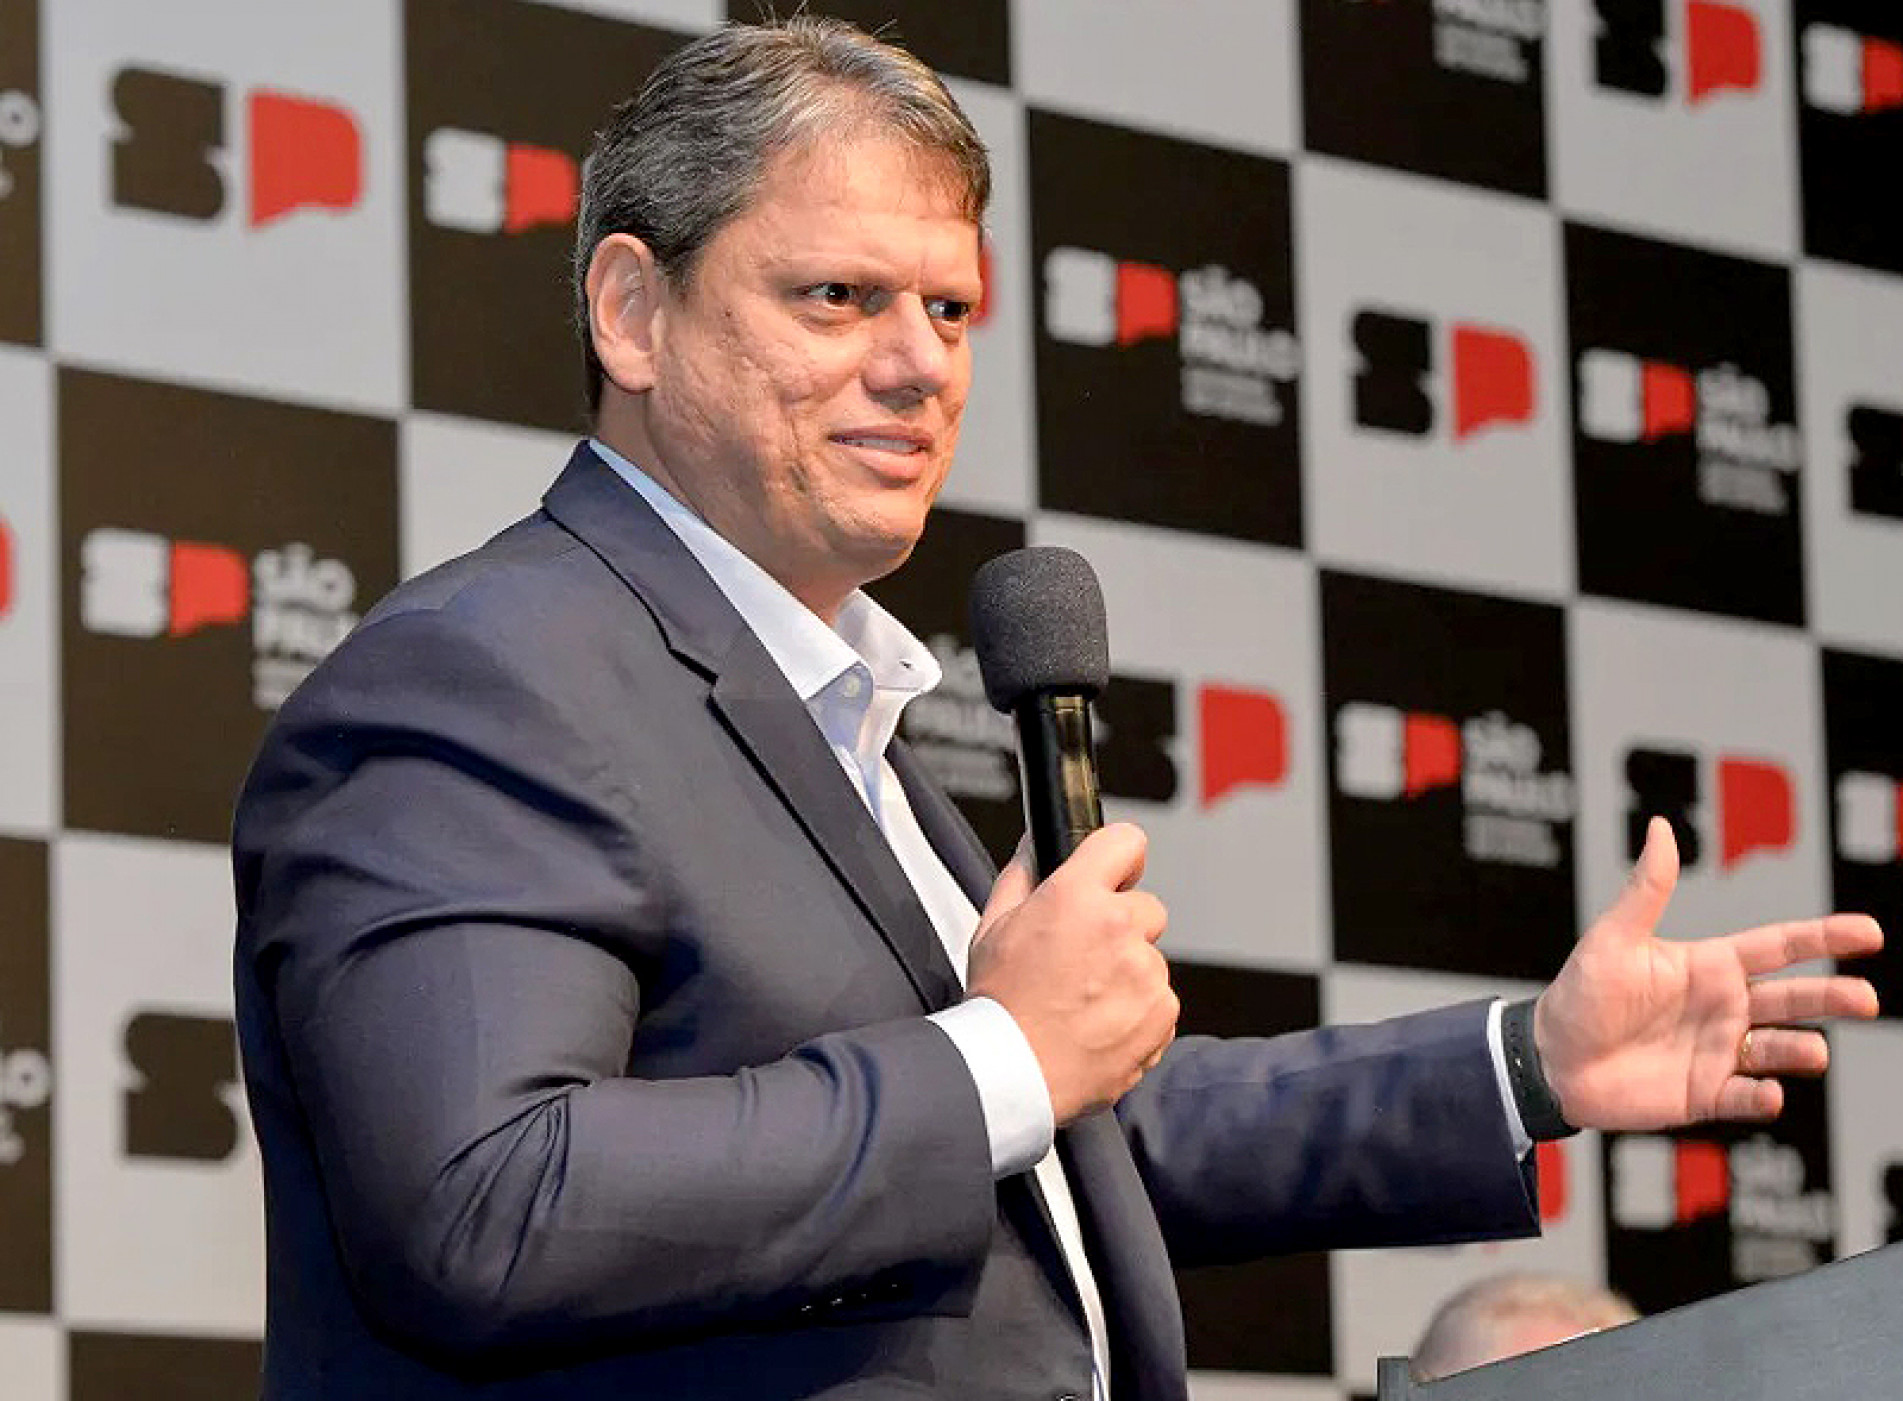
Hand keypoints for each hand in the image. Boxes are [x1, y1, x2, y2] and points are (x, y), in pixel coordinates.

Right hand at [967, 824, 1176, 1125]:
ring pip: (1150, 960)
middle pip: (1145, 908)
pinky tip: (1100, 1025)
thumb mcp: (993, 927)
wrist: (1013, 1073)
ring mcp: (1146, 974)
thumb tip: (1035, 845)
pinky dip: (1138, 1013)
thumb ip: (1022, 875)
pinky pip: (1159, 1002)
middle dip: (1121, 928)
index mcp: (1077, 897)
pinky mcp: (1162, 1014)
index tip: (1112, 876)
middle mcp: (1119, 929)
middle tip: (1082, 959)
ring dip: (1129, 975)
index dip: (1118, 860)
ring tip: (1084, 1001)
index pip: (1126, 843)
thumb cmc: (999, 1004)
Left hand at [1536, 816, 1882, 1129]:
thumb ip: (1647, 889)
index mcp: (1708, 966)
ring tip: (1810, 1051)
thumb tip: (1661, 827)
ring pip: (1781, 1049)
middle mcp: (1723, 1007)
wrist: (1550, 1060)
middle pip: (1794, 998)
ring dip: (1801, 1050)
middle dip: (1834, 997)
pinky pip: (1747, 1098)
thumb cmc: (1579, 996)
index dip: (1824, 938)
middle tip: (1867, 999)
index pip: (1778, 947)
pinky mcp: (1705, 1093)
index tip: (1869, 932)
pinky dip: (1763, 1098)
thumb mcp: (1612, 939)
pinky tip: (1768, 1094)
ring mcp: (1717, 1051)